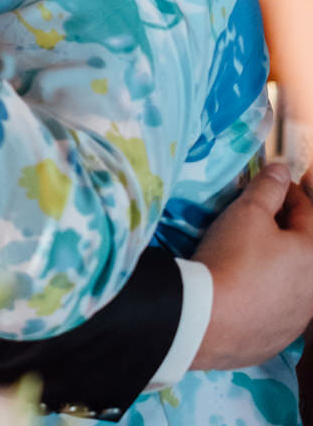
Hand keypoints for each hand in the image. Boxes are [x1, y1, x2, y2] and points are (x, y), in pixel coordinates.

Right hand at [192, 162, 312, 368]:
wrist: (206, 320)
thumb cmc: (231, 259)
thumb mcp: (246, 214)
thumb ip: (267, 189)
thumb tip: (281, 169)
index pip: (307, 211)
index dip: (289, 192)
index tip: (272, 184)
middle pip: (303, 249)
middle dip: (286, 231)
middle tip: (258, 218)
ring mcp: (298, 318)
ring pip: (292, 282)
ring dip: (277, 266)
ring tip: (248, 257)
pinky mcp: (277, 338)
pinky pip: (276, 310)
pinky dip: (265, 296)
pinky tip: (243, 291)